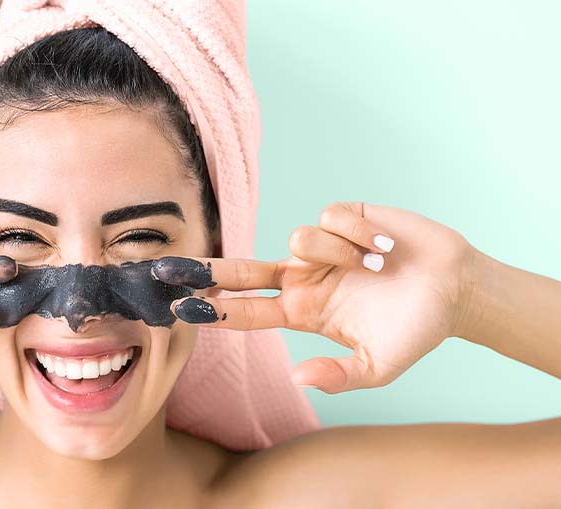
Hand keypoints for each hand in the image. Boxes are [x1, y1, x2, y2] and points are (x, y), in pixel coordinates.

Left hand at [152, 202, 476, 393]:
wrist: (457, 289)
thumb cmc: (415, 330)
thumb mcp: (377, 366)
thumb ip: (337, 375)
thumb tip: (295, 378)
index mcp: (304, 311)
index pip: (249, 310)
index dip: (216, 309)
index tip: (181, 309)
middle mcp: (304, 277)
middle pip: (242, 268)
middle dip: (205, 268)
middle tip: (166, 269)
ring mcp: (321, 247)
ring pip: (297, 239)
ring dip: (338, 254)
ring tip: (376, 267)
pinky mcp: (344, 217)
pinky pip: (330, 219)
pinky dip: (360, 235)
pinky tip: (384, 246)